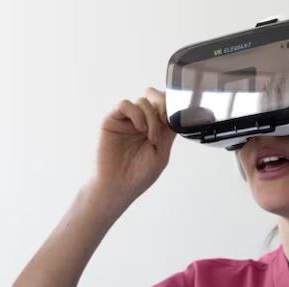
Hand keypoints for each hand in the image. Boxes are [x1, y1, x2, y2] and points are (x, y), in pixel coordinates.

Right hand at [92, 87, 176, 207]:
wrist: (118, 185)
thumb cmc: (139, 174)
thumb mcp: (162, 152)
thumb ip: (168, 131)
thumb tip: (173, 111)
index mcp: (156, 129)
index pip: (166, 107)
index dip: (173, 108)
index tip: (176, 121)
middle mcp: (142, 122)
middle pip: (156, 98)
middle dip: (163, 106)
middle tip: (165, 122)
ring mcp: (127, 120)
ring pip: (143, 101)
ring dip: (152, 118)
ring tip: (152, 138)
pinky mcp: (113, 120)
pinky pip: (125, 104)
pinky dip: (136, 113)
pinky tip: (140, 128)